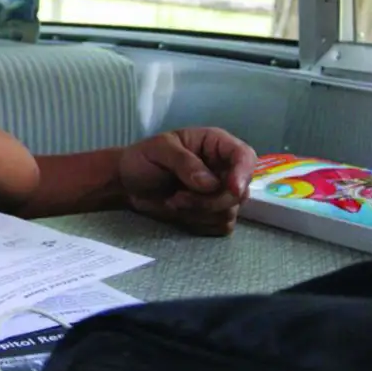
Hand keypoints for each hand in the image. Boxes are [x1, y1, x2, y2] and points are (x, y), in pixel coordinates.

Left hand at [119, 127, 256, 235]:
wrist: (127, 184)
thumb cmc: (142, 159)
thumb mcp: (158, 150)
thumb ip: (184, 162)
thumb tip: (210, 183)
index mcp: (215, 144)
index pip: (245, 156)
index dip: (243, 173)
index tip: (231, 189)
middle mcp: (223, 168)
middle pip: (240, 191)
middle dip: (209, 200)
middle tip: (178, 197)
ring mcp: (220, 193)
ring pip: (230, 211)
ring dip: (199, 212)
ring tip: (173, 201)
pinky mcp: (213, 213)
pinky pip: (220, 225)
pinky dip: (199, 223)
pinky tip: (179, 211)